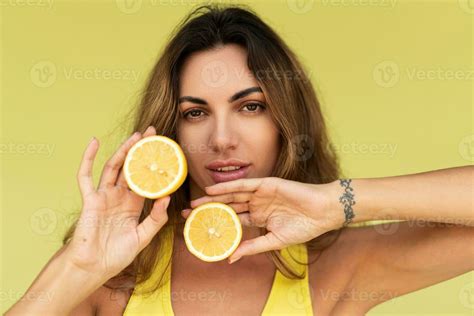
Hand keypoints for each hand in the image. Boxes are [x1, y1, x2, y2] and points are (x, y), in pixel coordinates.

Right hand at [64, 126, 169, 281]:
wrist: (94, 268)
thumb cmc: (117, 255)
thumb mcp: (143, 238)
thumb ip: (155, 219)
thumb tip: (167, 197)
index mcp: (133, 204)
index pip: (146, 179)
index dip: (154, 164)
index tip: (166, 149)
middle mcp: (119, 196)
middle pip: (131, 167)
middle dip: (141, 149)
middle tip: (152, 131)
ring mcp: (104, 196)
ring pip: (114, 167)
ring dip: (124, 149)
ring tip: (136, 134)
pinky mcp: (90, 199)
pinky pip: (86, 176)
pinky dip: (88, 158)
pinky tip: (94, 142)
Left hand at [181, 177, 340, 262]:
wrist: (323, 212)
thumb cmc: (303, 227)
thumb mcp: (274, 241)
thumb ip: (252, 247)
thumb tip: (230, 259)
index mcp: (258, 218)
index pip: (231, 221)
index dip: (215, 224)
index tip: (198, 229)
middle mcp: (256, 205)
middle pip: (227, 207)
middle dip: (207, 210)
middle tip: (187, 215)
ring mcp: (260, 194)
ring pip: (231, 196)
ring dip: (213, 199)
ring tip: (194, 203)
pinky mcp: (266, 184)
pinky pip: (243, 186)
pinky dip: (228, 187)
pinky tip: (212, 190)